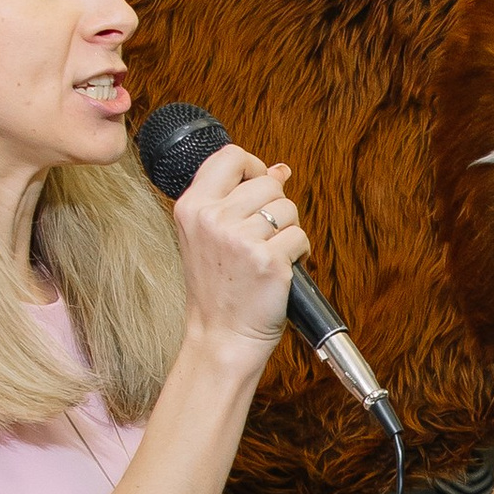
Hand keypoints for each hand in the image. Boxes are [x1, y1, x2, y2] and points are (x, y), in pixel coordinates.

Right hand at [172, 146, 308, 364]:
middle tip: (261, 239)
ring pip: (288, 209)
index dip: (254, 167)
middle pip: (268, 183)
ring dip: (288, 232)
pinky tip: (280, 271)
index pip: (231, 156)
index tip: (258, 188)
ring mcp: (240, 239)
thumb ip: (238, 198)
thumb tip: (280, 169)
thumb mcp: (212, 236)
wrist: (221, 337)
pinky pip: (301, 237)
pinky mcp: (268, 260)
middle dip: (276, 208)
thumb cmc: (219, 289)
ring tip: (268, 256)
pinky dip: (300, 254)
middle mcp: (212, 218)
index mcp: (192, 207)